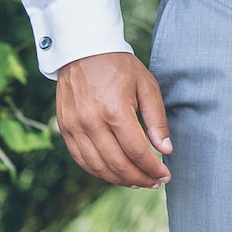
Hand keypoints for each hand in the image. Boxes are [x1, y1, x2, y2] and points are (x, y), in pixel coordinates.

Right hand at [55, 52, 171, 188]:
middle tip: (154, 182)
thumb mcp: (146, 85)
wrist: (83, 50)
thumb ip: (157, 119)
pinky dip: (99, 171)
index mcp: (115, 110)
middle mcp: (91, 122)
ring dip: (120, 180)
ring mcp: (75, 127)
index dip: (153, 168)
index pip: (137, 152)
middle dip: (139, 178)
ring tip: (137, 181)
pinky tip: (114, 173)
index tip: (165, 175)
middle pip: (117, 164)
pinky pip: (82, 160)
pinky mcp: (65, 128)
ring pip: (98, 167)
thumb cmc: (119, 66)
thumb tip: (166, 149)